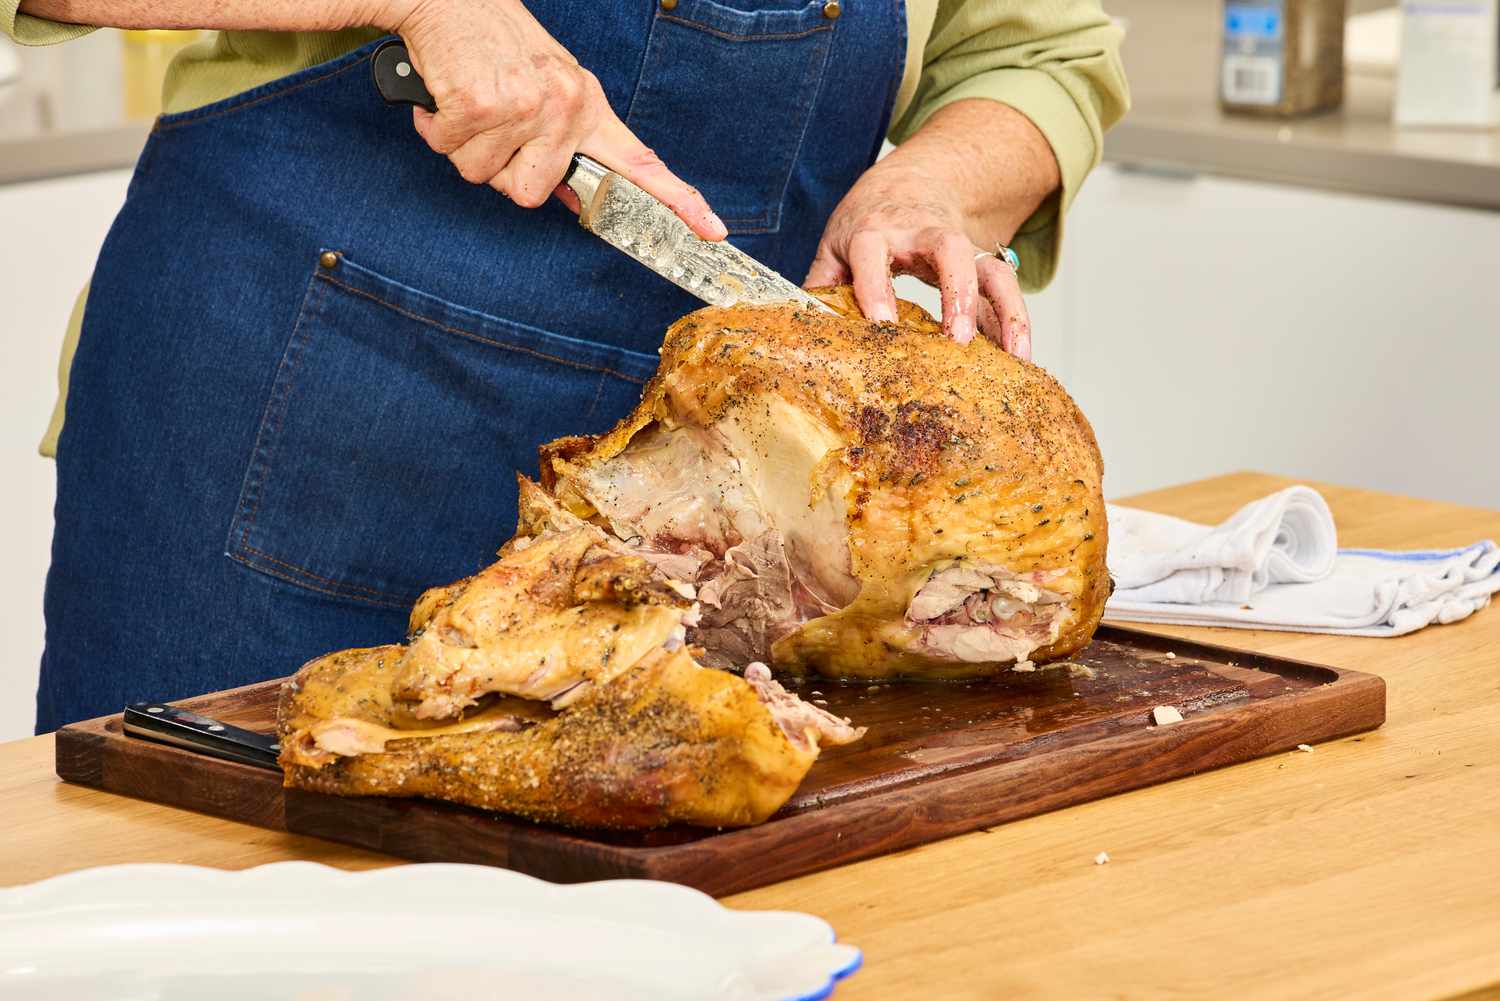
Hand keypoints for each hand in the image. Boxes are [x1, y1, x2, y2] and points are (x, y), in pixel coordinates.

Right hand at [378, 0, 724, 239]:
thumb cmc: (495, 43)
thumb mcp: (550, 86)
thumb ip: (565, 142)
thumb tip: (569, 198)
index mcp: (588, 105)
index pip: (641, 162)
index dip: (678, 200)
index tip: (712, 229)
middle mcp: (566, 106)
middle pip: (532, 194)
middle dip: (501, 172)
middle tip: (492, 128)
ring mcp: (527, 106)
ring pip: (486, 176)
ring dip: (465, 149)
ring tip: (470, 105)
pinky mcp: (484, 104)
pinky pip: (453, 150)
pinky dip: (438, 131)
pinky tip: (448, 98)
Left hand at [804, 167, 1031, 358]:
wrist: (914, 181)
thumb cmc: (868, 221)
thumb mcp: (836, 245)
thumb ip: (822, 284)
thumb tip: (798, 327)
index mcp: (875, 229)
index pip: (874, 252)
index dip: (877, 286)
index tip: (882, 324)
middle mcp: (922, 233)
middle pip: (948, 249)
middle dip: (957, 292)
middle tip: (957, 339)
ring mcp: (959, 247)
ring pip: (990, 268)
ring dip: (1006, 310)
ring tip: (1013, 357)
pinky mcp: (982, 264)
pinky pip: (1005, 290)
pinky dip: (1017, 322)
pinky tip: (1022, 358)